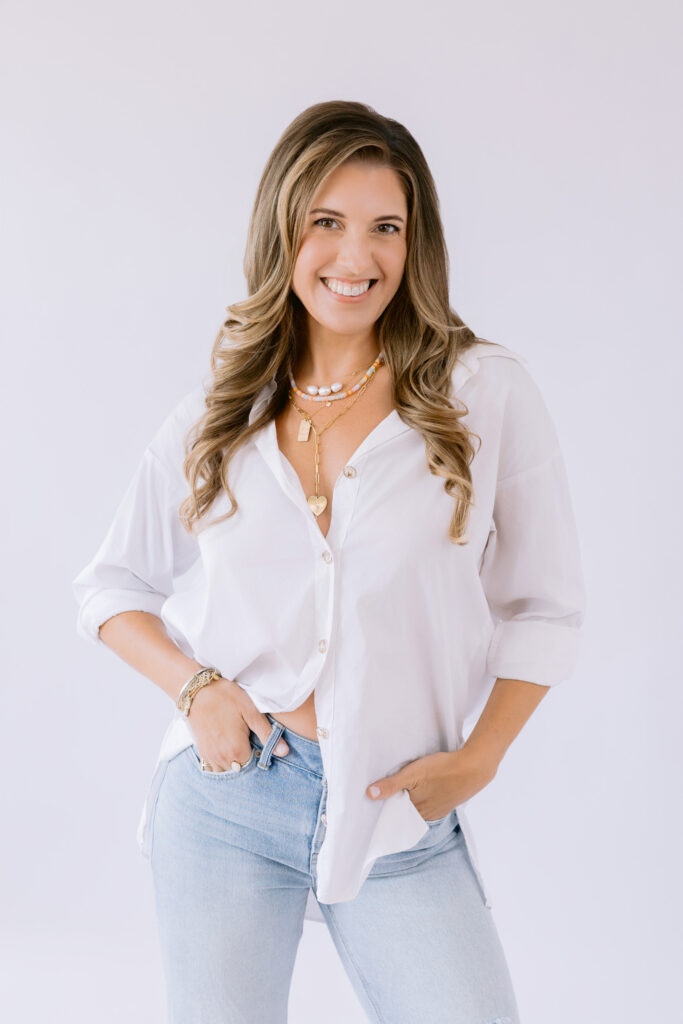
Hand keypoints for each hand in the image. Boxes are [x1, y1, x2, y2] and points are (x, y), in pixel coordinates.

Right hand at [187, 676, 288, 770]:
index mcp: (236, 749)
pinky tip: (228, 745)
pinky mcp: (202, 751)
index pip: (253, 766)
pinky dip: (223, 760)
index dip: (259, 757)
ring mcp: (210, 755)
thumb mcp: (251, 712)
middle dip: (246, 760)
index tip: (259, 744)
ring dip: (234, 762)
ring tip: (239, 744)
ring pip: (227, 770)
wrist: (197, 690)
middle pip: (240, 769)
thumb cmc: (226, 697)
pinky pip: (215, 766)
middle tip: (249, 742)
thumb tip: (284, 752)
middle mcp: (222, 757)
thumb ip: (267, 734)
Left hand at [366, 745, 498, 820]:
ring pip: (419, 806)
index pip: (395, 815)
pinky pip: (431, 802)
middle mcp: (428, 814)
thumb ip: (392, 785)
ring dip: (412, 799)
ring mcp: (440, 808)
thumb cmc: (442, 770)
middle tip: (388, 792)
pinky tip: (424, 786)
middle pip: (407, 811)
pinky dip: (425, 796)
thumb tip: (370, 795)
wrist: (474, 768)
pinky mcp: (449, 801)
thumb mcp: (412, 774)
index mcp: (417, 811)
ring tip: (405, 788)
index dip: (386, 807)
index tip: (376, 801)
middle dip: (397, 804)